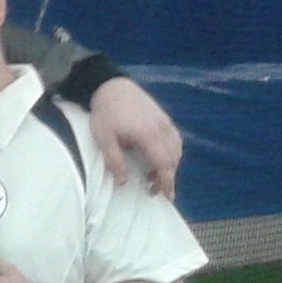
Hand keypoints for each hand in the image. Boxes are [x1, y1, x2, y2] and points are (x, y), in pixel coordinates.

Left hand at [86, 75, 181, 199]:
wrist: (112, 86)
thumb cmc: (105, 113)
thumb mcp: (104, 139)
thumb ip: (115, 161)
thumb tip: (123, 183)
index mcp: (148, 135)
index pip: (164, 163)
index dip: (167, 181)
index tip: (167, 196)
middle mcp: (162, 128)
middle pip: (173, 158)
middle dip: (168, 177)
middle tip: (154, 191)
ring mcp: (165, 121)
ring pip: (177, 148)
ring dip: (170, 165)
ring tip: (154, 177)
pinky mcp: (164, 117)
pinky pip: (175, 138)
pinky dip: (172, 152)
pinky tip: (160, 158)